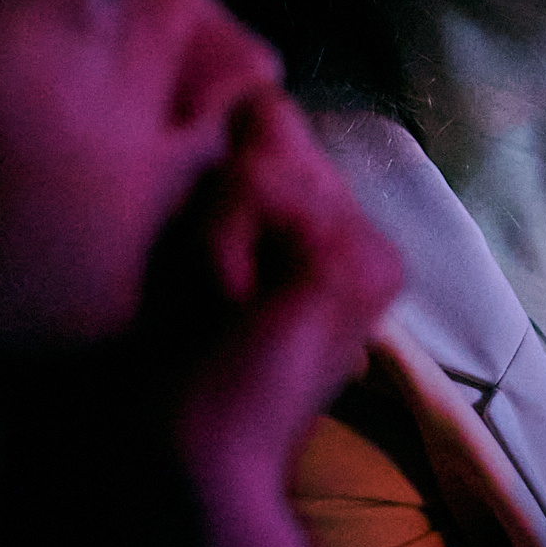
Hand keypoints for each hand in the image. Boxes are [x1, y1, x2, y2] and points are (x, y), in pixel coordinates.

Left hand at [160, 86, 402, 490]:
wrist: (192, 450)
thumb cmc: (174, 365)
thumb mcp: (198, 246)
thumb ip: (242, 171)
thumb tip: (263, 96)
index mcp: (328, 240)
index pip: (280, 140)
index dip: (222, 183)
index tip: (206, 281)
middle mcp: (362, 242)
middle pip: (276, 137)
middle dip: (217, 204)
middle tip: (212, 300)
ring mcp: (372, 256)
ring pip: (266, 160)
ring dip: (213, 229)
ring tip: (220, 307)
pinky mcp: (364, 265)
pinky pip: (264, 186)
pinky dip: (222, 241)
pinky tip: (234, 308)